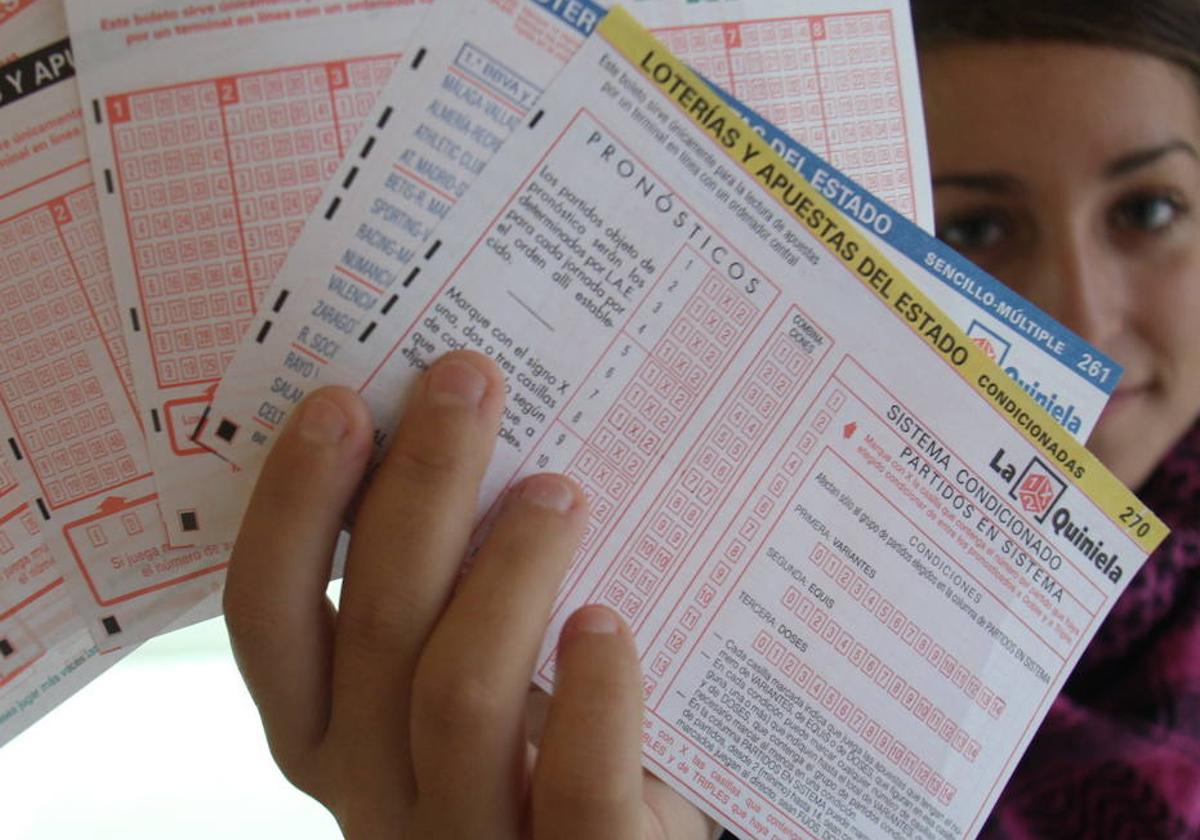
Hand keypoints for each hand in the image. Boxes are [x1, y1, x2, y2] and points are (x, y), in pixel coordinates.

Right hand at [224, 350, 714, 838]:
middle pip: (374, 627)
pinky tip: (606, 623)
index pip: (266, 613)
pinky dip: (593, 693)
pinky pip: (577, 785)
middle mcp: (373, 788)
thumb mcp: (459, 659)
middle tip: (469, 383)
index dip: (292, 503)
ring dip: (509, 571)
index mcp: (325, 726)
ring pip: (459, 696)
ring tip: (558, 490)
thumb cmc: (527, 737)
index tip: (342, 402)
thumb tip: (469, 424)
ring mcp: (466, 837)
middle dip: (420, 487)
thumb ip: (445, 581)